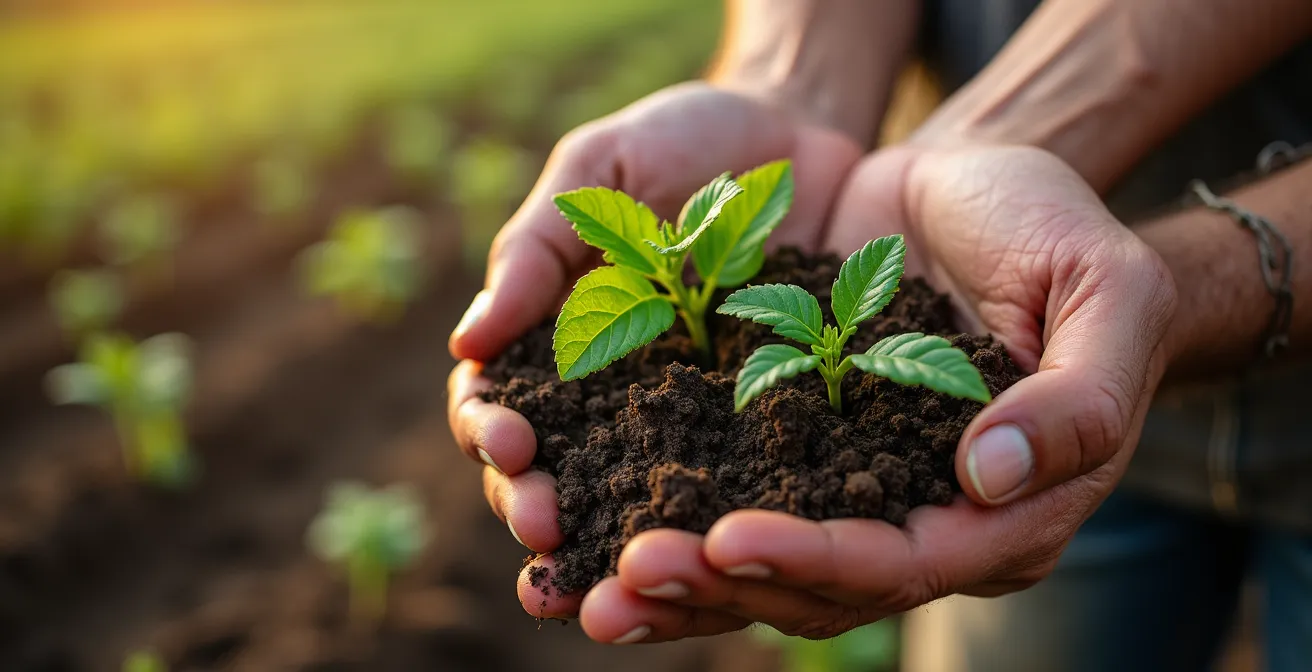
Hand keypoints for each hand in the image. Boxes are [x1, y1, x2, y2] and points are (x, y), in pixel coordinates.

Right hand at [446, 81, 862, 615]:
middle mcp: (609, 399)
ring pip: (631, 506)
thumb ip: (536, 249)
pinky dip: (715, 535)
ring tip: (609, 579)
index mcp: (552, 341)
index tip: (512, 440)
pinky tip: (718, 562)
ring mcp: (685, 422)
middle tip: (548, 528)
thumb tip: (467, 341)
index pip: (497, 405)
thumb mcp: (599, 171)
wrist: (799, 135)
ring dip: (610, 548)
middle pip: (552, 475)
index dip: (492, 430)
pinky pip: (733, 493)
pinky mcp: (760, 433)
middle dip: (537, 506)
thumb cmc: (683, 143)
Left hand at [579, 145, 1177, 643]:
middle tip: (630, 573)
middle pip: (822, 585)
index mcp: (1009, 509)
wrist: (982, 188)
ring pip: (766, 566)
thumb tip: (989, 478)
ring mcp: (857, 489)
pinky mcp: (798, 447)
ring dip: (682, 580)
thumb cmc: (1060, 235)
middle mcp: (928, 521)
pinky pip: (731, 500)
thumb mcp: (1105, 294)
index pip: (910, 560)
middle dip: (725, 583)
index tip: (729, 539)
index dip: (820, 558)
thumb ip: (1077, 398)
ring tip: (593, 583)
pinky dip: (671, 521)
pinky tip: (598, 527)